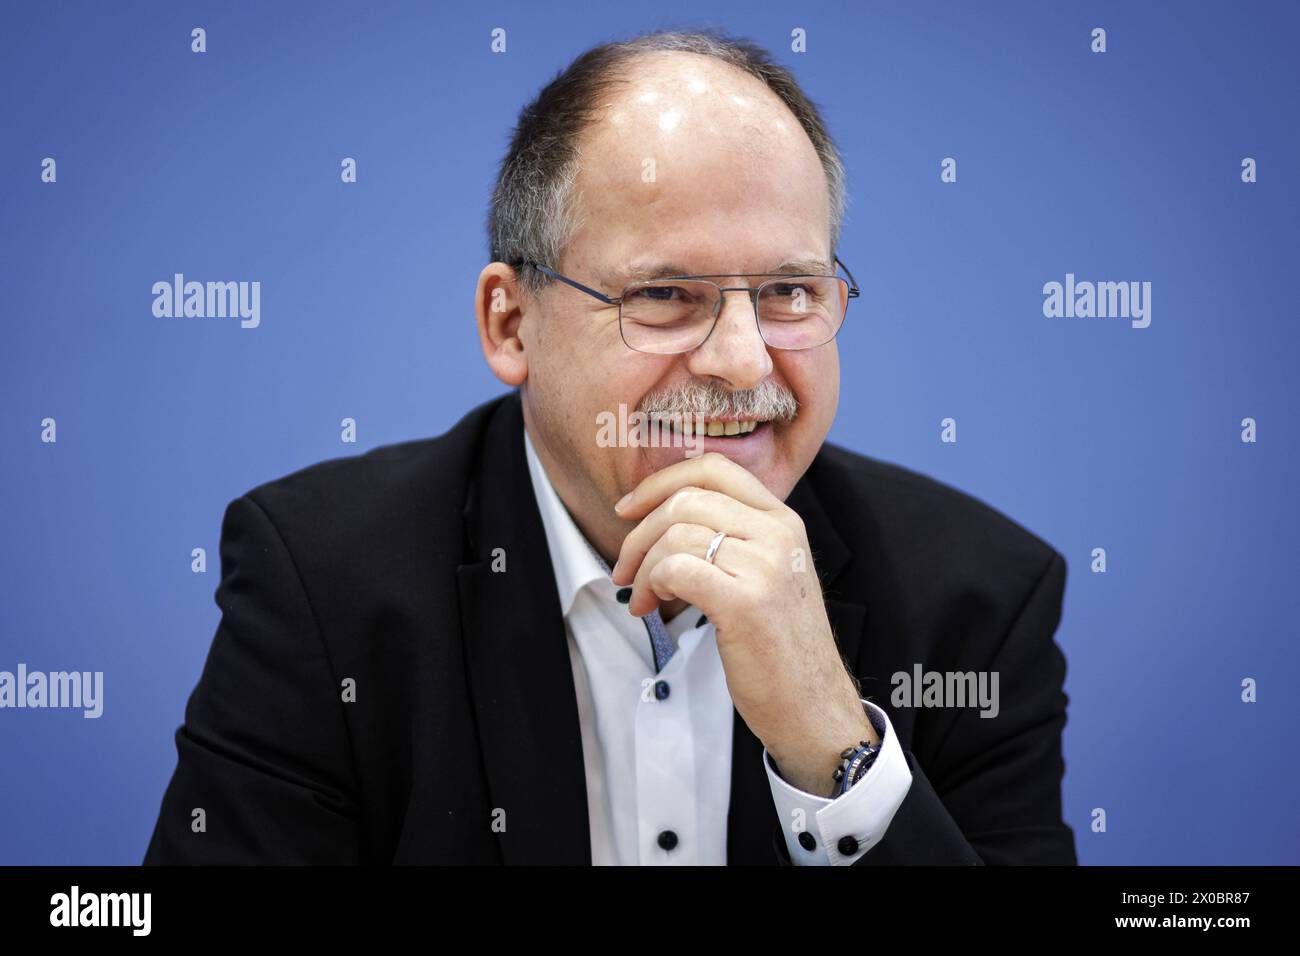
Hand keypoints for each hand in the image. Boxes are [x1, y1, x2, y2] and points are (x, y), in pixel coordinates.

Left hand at [610, 452, 875, 796]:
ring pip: (676, 535)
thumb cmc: (779, 647)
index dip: (660, 482)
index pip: (714, 468)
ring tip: (643, 599)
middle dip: (639, 534)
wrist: (812, 705)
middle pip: (686, 500)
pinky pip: (677, 568)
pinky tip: (655, 607)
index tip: (628, 509)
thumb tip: (661, 520)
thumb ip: (731, 539)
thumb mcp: (766, 574)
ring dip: (643, 567)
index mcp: (782, 520)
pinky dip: (654, 584)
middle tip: (625, 569)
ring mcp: (765, 565)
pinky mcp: (745, 601)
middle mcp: (778, 533)